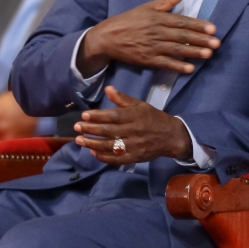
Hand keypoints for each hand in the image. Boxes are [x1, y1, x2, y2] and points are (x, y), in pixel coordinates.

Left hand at [74, 86, 190, 163]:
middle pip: (109, 131)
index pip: (113, 116)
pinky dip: (104, 157)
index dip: (97, 116)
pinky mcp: (135, 157)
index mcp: (136, 116)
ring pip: (110, 146)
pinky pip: (117, 159)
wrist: (172, 137)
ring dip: (93, 144)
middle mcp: (134, 131)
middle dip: (90, 129)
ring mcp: (134, 146)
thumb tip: (108, 89)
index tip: (84, 116)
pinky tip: (93, 153)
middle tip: (76, 127)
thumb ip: (123, 99)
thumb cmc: (154, 118)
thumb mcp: (141, 105)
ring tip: (79, 140)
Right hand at [77, 0, 219, 77]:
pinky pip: (164, 63)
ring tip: (209, 54)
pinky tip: (190, 68)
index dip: (198, 25)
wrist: (108, 37)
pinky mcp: (146, 59)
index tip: (213, 28)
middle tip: (217, 43)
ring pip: (176, 49)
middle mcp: (156, 31)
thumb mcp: (147, 7)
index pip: (182, 21)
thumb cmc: (129, 20)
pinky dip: (177, 66)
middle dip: (201, 39)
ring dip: (193, 52)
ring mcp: (151, 46)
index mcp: (158, 18)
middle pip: (182, 35)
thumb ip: (167, 1)